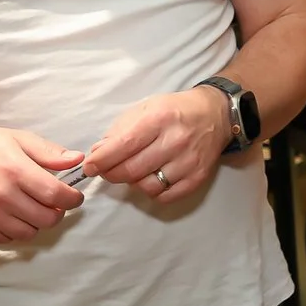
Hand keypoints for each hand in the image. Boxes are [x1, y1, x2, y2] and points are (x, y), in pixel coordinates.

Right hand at [0, 116, 85, 243]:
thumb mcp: (17, 139)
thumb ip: (49, 152)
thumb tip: (77, 159)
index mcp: (16, 171)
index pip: (56, 195)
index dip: (72, 199)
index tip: (74, 196)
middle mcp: (2, 196)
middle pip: (46, 219)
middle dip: (57, 212)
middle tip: (53, 202)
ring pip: (29, 233)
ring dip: (36, 222)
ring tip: (32, 208)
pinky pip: (6, 239)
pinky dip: (15, 230)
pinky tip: (13, 215)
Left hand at [84, 86, 230, 204]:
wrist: (215, 115)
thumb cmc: (173, 111)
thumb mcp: (145, 109)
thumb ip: (119, 131)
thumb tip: (98, 153)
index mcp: (159, 118)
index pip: (124, 145)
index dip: (102, 160)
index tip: (90, 167)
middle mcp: (175, 140)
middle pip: (132, 170)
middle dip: (112, 174)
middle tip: (106, 171)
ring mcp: (189, 161)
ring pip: (147, 186)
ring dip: (133, 182)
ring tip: (134, 170)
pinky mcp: (197, 177)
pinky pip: (165, 196)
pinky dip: (152, 191)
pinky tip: (152, 178)